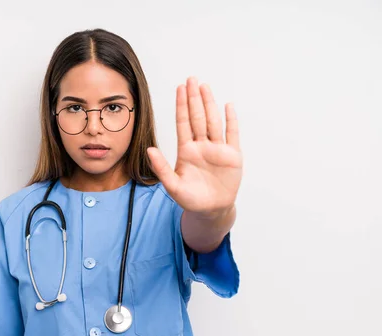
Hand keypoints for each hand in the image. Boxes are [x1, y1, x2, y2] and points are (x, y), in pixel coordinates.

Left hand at [147, 77, 242, 214]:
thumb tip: (149, 150)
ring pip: (213, 121)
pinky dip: (231, 120)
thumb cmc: (191, 199)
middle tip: (191, 79)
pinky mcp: (232, 156)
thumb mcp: (172, 185)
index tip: (180, 89)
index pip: (183, 123)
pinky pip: (232, 134)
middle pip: (198, 117)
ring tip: (205, 86)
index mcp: (187, 150)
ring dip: (209, 104)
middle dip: (194, 98)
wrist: (211, 210)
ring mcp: (217, 149)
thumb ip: (161, 168)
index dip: (182, 106)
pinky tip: (228, 106)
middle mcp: (202, 145)